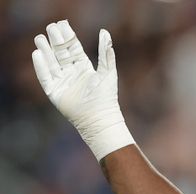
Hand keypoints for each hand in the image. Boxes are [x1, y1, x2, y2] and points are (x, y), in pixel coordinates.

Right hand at [31, 20, 133, 159]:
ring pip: (51, 63)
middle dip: (55, 40)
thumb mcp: (108, 71)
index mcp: (84, 68)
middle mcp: (72, 74)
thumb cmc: (107, 97)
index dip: (68, 37)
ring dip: (45, 50)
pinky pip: (45, 77)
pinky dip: (41, 66)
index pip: (73, 49)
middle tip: (50, 27)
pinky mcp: (54, 92)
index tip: (62, 24)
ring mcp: (62, 82)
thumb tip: (105, 32)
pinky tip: (37, 54)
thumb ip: (106, 52)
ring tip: (40, 38)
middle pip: (60, 54)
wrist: (100, 118)